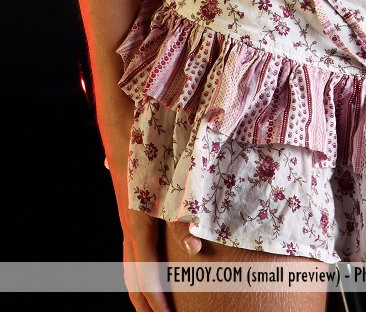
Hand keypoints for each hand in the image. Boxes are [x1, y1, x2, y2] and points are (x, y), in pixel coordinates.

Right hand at [103, 107, 202, 311]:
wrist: (125, 117)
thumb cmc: (156, 142)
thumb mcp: (177, 174)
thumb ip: (185, 212)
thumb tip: (194, 247)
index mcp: (139, 220)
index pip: (146, 272)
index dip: (157, 298)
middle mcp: (129, 223)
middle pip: (133, 275)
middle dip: (146, 302)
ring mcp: (127, 216)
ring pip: (129, 263)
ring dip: (139, 288)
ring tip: (153, 306)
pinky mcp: (131, 207)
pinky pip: (132, 248)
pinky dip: (139, 268)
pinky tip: (147, 270)